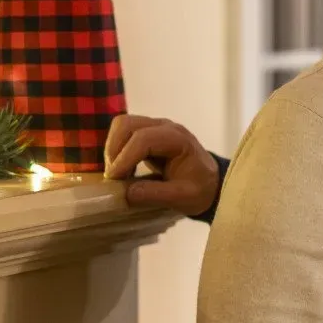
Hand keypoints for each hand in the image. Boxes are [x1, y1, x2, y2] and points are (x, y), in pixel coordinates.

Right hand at [104, 115, 220, 216]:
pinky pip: (123, 132)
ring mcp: (154, 127)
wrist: (210, 182)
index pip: (143, 139)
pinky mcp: (146, 132)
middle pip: (127, 124)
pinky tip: (122, 169)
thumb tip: (124, 193)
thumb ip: (155, 195)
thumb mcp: (183, 197)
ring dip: (113, 148)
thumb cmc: (199, 189)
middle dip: (115, 150)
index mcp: (177, 139)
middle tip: (114, 177)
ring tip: (117, 173)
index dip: (125, 158)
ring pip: (122, 125)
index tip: (114, 180)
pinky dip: (116, 148)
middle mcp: (164, 126)